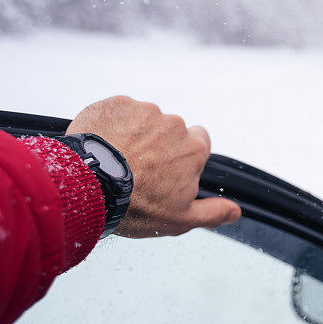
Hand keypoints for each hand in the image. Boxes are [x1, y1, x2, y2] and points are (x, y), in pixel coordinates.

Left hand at [66, 96, 241, 237]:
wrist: (87, 186)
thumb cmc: (134, 205)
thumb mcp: (179, 219)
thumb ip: (212, 213)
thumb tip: (235, 212)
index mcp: (193, 150)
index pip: (200, 142)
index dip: (184, 157)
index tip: (167, 170)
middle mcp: (174, 125)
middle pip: (171, 131)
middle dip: (157, 146)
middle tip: (137, 169)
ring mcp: (144, 111)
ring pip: (144, 121)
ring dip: (134, 134)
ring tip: (115, 160)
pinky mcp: (116, 104)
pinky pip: (118, 112)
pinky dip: (112, 125)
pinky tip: (102, 147)